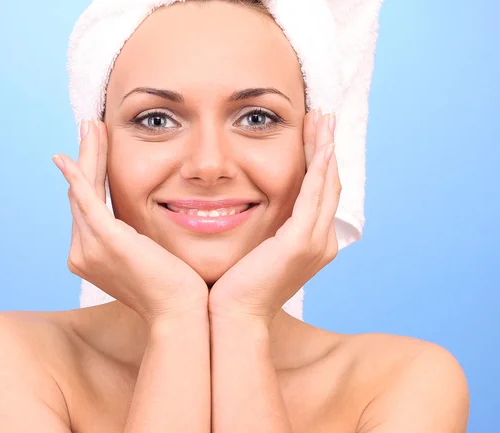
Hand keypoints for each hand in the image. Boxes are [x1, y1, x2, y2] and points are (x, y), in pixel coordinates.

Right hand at [53, 120, 207, 324]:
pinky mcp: (107, 241)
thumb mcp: (148, 257)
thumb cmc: (174, 288)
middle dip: (86, 157)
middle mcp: (82, 253)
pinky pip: (87, 200)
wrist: (181, 314)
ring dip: (88, 155)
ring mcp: (90, 248)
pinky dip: (77, 175)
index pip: (88, 206)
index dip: (91, 173)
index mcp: (91, 255)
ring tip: (92, 125)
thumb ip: (135, 238)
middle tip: (91, 126)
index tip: (98, 146)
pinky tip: (66, 157)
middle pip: (80, 194)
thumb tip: (140, 226)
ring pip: (83, 191)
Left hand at [208, 109, 341, 325]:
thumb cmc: (235, 288)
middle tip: (322, 116)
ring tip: (321, 119)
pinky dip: (317, 166)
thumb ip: (263, 231)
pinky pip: (313, 194)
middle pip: (328, 184)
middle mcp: (321, 242)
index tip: (313, 134)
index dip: (319, 162)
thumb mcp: (254, 252)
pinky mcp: (300, 241)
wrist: (232, 318)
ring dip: (324, 148)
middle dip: (326, 148)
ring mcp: (314, 242)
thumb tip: (250, 210)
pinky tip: (318, 142)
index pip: (319, 194)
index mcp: (310, 244)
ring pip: (325, 184)